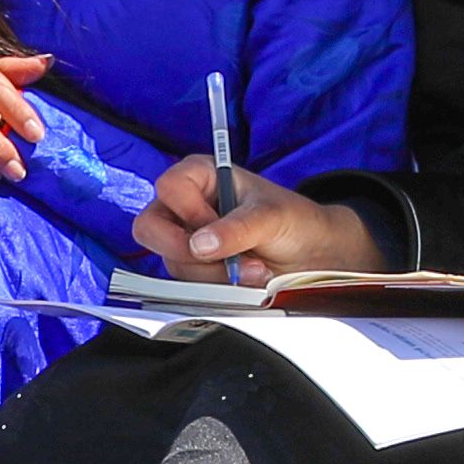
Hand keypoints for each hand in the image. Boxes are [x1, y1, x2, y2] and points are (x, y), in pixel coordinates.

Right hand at [132, 157, 377, 283]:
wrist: (312, 255)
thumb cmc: (294, 220)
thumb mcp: (270, 217)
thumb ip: (236, 228)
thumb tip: (200, 244)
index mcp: (201, 176)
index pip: (170, 188)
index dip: (188, 211)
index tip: (214, 226)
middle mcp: (186, 206)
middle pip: (151, 229)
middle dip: (186, 251)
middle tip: (220, 259)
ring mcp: (186, 239)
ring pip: (172, 263)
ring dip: (214, 274)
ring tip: (252, 268)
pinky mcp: (194, 269)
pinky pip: (187, 284)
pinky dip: (217, 287)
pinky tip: (244, 279)